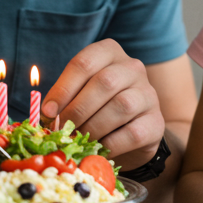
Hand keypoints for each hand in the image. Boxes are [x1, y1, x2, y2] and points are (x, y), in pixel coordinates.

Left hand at [41, 39, 161, 170]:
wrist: (135, 130)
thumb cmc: (99, 107)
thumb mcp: (81, 94)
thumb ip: (66, 99)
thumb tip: (47, 115)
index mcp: (109, 53)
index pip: (84, 63)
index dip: (62, 89)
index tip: (48, 112)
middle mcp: (132, 68)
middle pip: (104, 82)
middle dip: (78, 109)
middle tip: (63, 130)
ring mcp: (148, 94)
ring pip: (121, 106)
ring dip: (94, 127)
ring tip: (80, 140)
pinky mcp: (156, 123)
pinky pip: (132, 133)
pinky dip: (110, 145)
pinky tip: (99, 149)